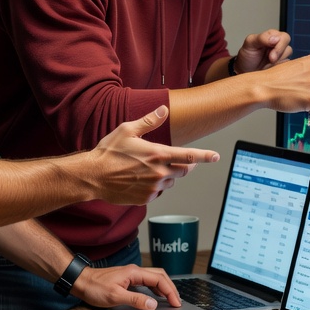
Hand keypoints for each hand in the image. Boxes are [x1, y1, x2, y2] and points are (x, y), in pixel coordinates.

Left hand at [74, 264, 181, 309]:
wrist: (81, 281)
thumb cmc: (95, 288)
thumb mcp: (115, 296)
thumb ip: (136, 300)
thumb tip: (153, 304)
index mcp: (135, 273)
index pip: (159, 280)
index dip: (170, 291)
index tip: (176, 302)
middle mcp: (135, 271)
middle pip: (160, 275)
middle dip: (171, 288)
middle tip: (176, 301)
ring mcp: (132, 274)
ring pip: (154, 277)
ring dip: (164, 287)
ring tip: (170, 299)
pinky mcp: (128, 278)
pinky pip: (147, 281)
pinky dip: (155, 288)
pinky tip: (155, 296)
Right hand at [90, 105, 218, 204]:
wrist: (92, 176)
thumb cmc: (108, 152)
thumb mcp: (127, 130)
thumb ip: (149, 121)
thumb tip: (164, 110)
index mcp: (158, 154)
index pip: (189, 156)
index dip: (205, 156)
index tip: (216, 156)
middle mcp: (159, 173)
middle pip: (184, 170)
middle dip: (185, 165)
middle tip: (177, 159)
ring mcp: (154, 188)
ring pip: (171, 181)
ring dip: (167, 175)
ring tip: (148, 168)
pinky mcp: (146, 198)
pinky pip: (158, 191)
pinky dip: (155, 185)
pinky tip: (140, 179)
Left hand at [234, 29, 292, 71]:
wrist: (244, 70)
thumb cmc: (247, 55)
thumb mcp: (250, 43)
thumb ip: (262, 38)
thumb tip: (276, 38)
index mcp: (272, 36)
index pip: (284, 38)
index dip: (279, 47)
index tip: (271, 56)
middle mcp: (279, 45)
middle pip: (289, 48)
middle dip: (279, 56)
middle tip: (271, 61)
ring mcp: (281, 57)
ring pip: (288, 59)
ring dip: (278, 64)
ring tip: (266, 65)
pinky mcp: (282, 67)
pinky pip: (287, 68)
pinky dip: (279, 70)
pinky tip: (270, 70)